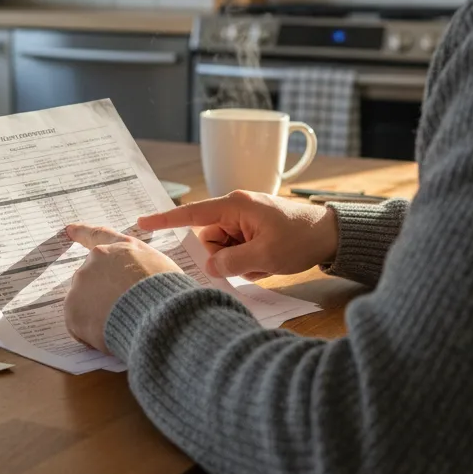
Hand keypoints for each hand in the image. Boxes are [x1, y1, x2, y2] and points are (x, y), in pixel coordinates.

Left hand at [63, 224, 184, 352]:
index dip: (83, 233)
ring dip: (98, 316)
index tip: (69, 230)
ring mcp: (82, 284)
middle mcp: (97, 260)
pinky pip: (80, 327)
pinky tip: (111, 337)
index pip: (99, 235)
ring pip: (85, 304)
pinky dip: (92, 336)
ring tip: (123, 326)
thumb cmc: (169, 294)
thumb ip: (141, 270)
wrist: (159, 314)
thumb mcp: (162, 269)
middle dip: (101, 295)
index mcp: (121, 248)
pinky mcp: (73, 309)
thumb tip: (134, 284)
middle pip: (91, 278)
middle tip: (122, 314)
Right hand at [137, 190, 338, 280]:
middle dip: (224, 256)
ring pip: (222, 248)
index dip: (164, 220)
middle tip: (253, 261)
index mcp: (235, 206)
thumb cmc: (301, 239)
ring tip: (265, 261)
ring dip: (238, 260)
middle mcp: (235, 209)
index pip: (191, 213)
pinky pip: (236, 249)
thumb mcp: (265, 255)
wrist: (332, 236)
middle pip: (208, 239)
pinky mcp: (251, 229)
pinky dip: (248, 260)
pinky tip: (267, 261)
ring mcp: (243, 219)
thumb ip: (231, 262)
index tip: (140, 223)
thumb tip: (209, 267)